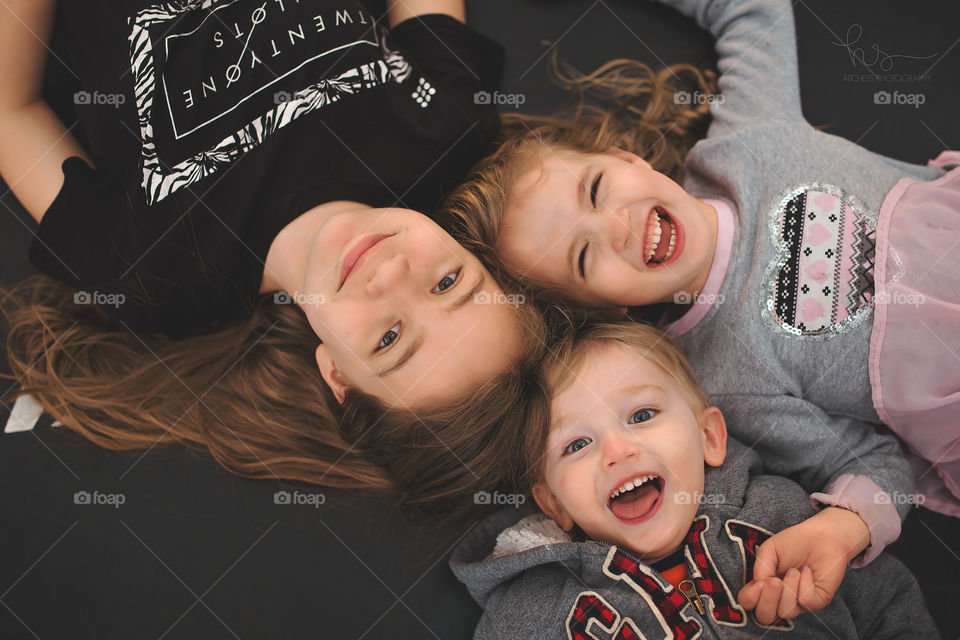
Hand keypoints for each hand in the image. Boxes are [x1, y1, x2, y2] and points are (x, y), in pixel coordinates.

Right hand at [736, 507, 869, 623]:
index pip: (748, 603)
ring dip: (789, 588)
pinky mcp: (816, 602)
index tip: (759, 583)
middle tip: (775, 582)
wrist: (821, 537)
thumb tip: (760, 587)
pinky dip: (805, 584)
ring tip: (794, 571)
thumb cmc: (793, 542)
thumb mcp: (768, 551)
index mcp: (763, 586)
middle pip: (765, 617)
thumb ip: (759, 570)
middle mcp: (778, 598)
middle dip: (768, 601)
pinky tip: (807, 571)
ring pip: (786, 612)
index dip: (750, 598)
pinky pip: (806, 602)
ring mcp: (797, 602)